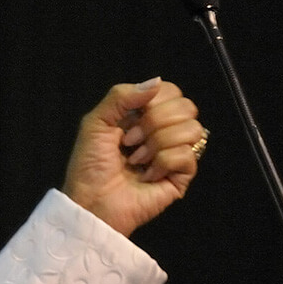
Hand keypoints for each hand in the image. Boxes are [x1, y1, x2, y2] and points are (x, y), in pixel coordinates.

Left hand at [62, 77, 205, 236]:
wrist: (91, 201)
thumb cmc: (90, 164)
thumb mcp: (96, 122)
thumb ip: (121, 96)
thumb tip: (156, 82)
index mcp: (146, 115)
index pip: (171, 91)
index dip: (152, 101)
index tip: (127, 121)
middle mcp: (165, 131)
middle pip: (186, 107)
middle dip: (153, 123)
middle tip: (129, 142)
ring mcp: (176, 154)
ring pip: (192, 129)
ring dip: (156, 144)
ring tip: (136, 160)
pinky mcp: (182, 177)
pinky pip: (187, 155)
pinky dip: (162, 163)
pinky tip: (147, 175)